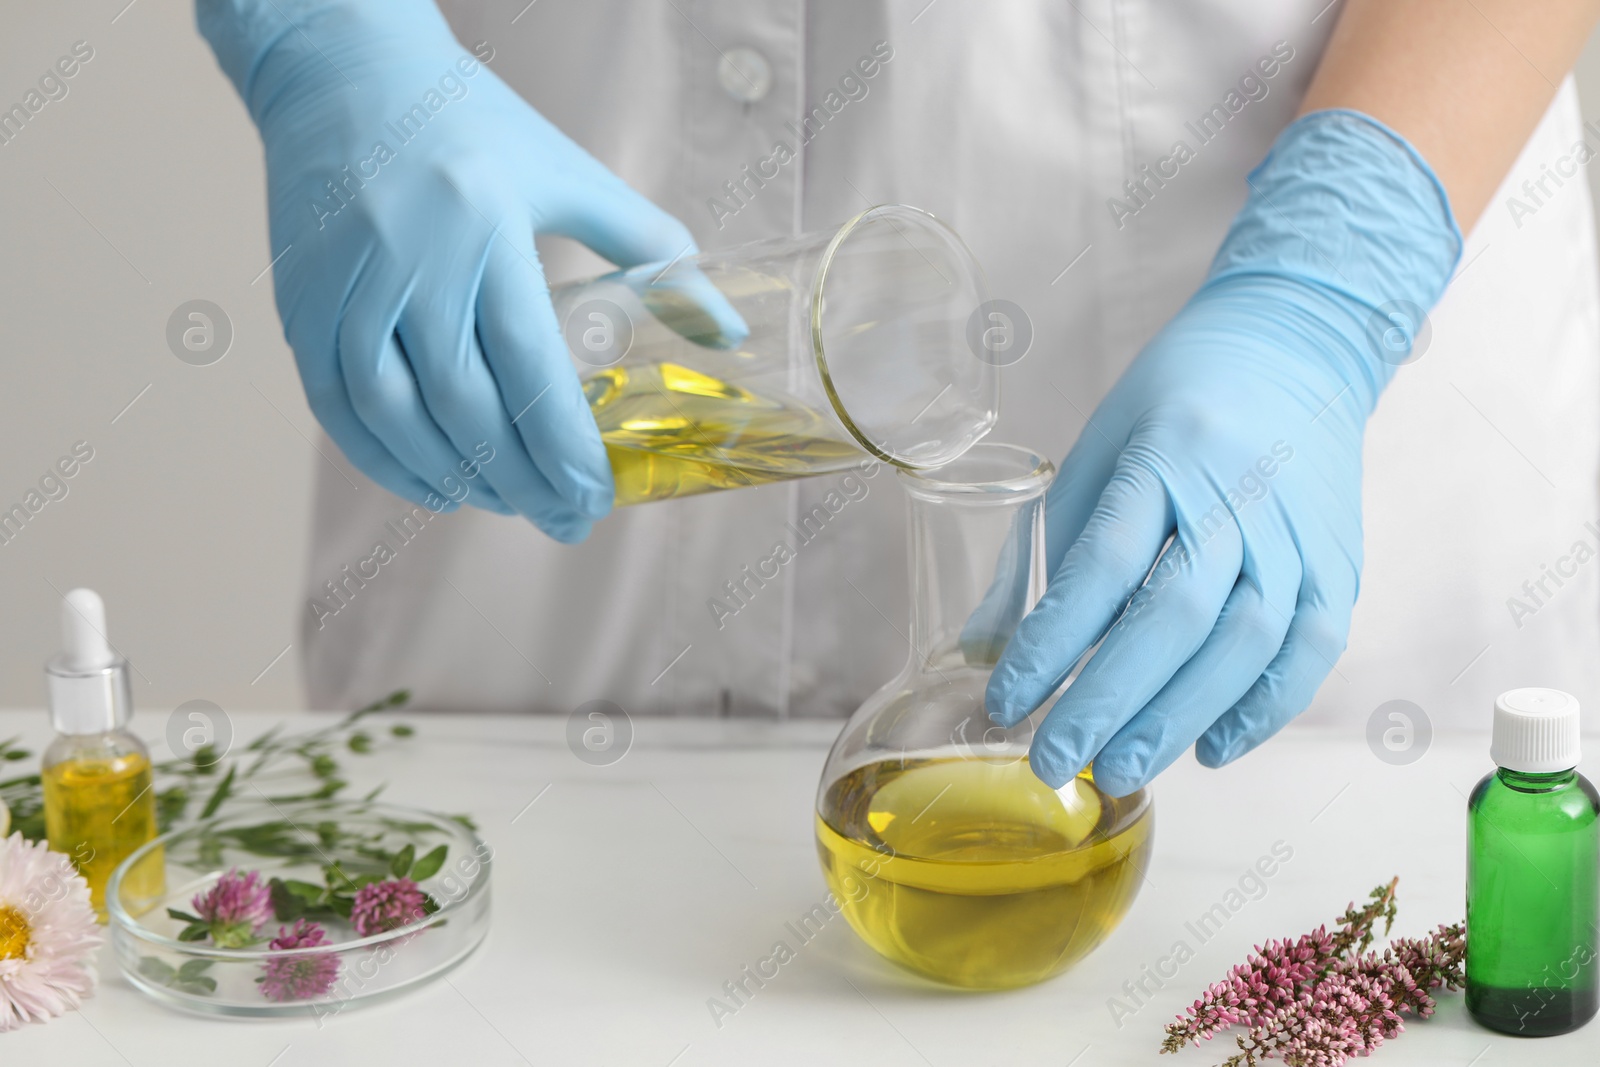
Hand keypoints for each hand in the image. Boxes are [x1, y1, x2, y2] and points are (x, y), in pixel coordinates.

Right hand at [201, 0, 699, 538]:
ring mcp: (342, 284)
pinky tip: (433, 483)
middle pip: (463, 407)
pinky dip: (383, 460)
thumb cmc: (471, 123)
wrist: (340, 68)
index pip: (529, 365)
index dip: (562, 446)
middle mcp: (407, 258)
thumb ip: (652, 249)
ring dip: (453, 478)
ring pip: (393, 416)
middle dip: (520, 481)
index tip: (596, 499)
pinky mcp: (299, 302)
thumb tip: (726, 330)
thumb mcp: (569, 172)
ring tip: (506, 504)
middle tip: (564, 521)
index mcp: (483, 224)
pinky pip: (335, 406)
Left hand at [985, 111, 1460, 795]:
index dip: (1053, 641)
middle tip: (1055, 762)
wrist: (1298, 347)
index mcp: (1166, 454)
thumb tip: (983, 651)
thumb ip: (1045, 551)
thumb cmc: (1175, 406)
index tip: (1005, 699)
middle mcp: (1239, 493)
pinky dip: (1264, 708)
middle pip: (1176, 614)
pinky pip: (1312, 649)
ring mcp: (1299, 532)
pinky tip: (1210, 748)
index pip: (1104, 564)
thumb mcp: (1094, 453)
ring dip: (1180, 718)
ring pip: (1247, 643)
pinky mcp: (1341, 562)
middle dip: (1110, 701)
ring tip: (1120, 772)